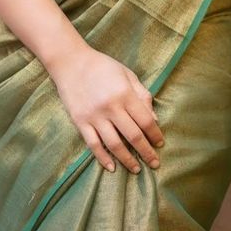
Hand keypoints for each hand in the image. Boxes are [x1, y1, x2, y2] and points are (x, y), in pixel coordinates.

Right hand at [49, 44, 163, 173]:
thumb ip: (142, 94)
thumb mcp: (126, 74)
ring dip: (127, 160)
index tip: (160, 144)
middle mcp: (111, 107)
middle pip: (133, 136)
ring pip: (114, 144)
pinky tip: (111, 167)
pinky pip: (93, 144)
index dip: (155, 134)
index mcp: (124, 93)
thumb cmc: (102, 66)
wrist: (70, 62)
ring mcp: (94, 116)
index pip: (145, 120)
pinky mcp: (80, 121)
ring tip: (136, 168)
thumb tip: (154, 119)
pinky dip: (103, 158)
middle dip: (146, 152)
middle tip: (155, 163)